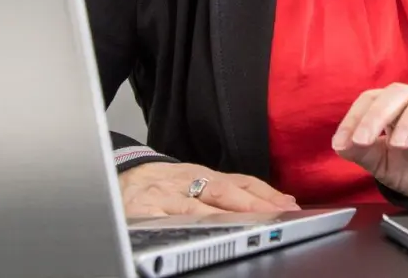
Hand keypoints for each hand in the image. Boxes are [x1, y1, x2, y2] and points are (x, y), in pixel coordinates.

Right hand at [118, 161, 298, 217]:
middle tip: (274, 216)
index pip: (242, 181)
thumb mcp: (198, 181)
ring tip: (245, 229)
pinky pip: (164, 220)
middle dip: (250, 205)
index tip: (290, 207)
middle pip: (222, 191)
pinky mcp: (142, 210)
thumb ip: (233, 191)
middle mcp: (187, 181)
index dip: (266, 194)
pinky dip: (181, 226)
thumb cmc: (164, 183)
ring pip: (197, 208)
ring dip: (222, 218)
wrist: (118, 176)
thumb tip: (282, 202)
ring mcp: (164, 196)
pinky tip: (197, 234)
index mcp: (204, 174)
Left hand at [332, 84, 407, 199]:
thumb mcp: (382, 164)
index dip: (354, 117)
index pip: (371, 99)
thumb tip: (339, 144)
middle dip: (376, 116)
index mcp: (393, 107)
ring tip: (398, 144)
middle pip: (397, 94)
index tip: (341, 142)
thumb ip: (362, 152)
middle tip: (363, 140)